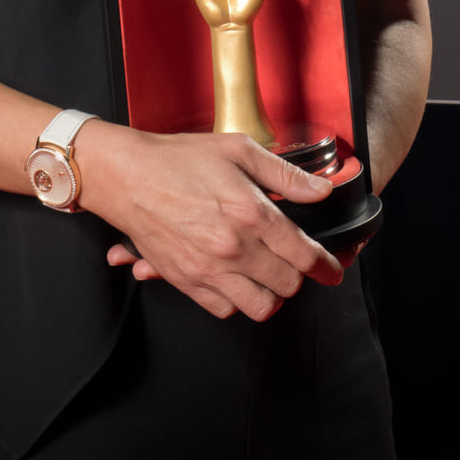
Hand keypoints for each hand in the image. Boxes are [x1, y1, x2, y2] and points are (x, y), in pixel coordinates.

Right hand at [78, 120, 342, 321]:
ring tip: (266, 274)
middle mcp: (233, 247)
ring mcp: (209, 270)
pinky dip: (237, 300)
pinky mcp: (187, 282)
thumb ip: (284, 174)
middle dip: (298, 275)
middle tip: (293, 262)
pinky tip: (235, 278)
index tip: (332, 270)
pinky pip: (226, 310)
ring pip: (261, 306)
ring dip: (271, 293)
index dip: (325, 265)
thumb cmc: (178, 159)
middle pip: (288, 284)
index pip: (303, 254)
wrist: (127, 177)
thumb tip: (320, 190)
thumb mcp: (238, 150)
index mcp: (251, 213)